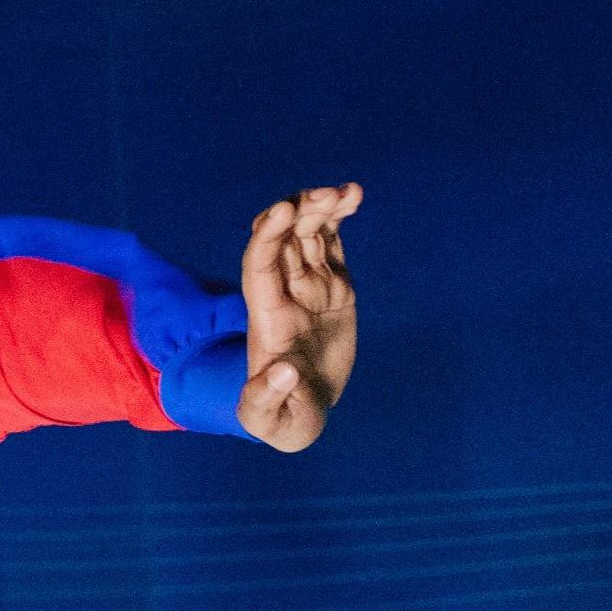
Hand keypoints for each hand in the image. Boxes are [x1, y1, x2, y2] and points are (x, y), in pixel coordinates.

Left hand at [235, 185, 360, 451]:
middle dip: (300, 212)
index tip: (284, 210)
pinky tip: (352, 196)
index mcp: (266, 316)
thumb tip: (283, 372)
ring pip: (308, 234)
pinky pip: (330, 243)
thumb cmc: (280, 418)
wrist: (303, 411)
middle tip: (326, 195)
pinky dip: (338, 218)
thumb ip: (266, 397)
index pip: (259, 265)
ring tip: (347, 191)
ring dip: (321, 207)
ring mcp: (308, 286)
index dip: (268, 236)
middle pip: (284, 240)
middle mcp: (283, 293)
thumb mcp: (267, 418)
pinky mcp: (333, 287)